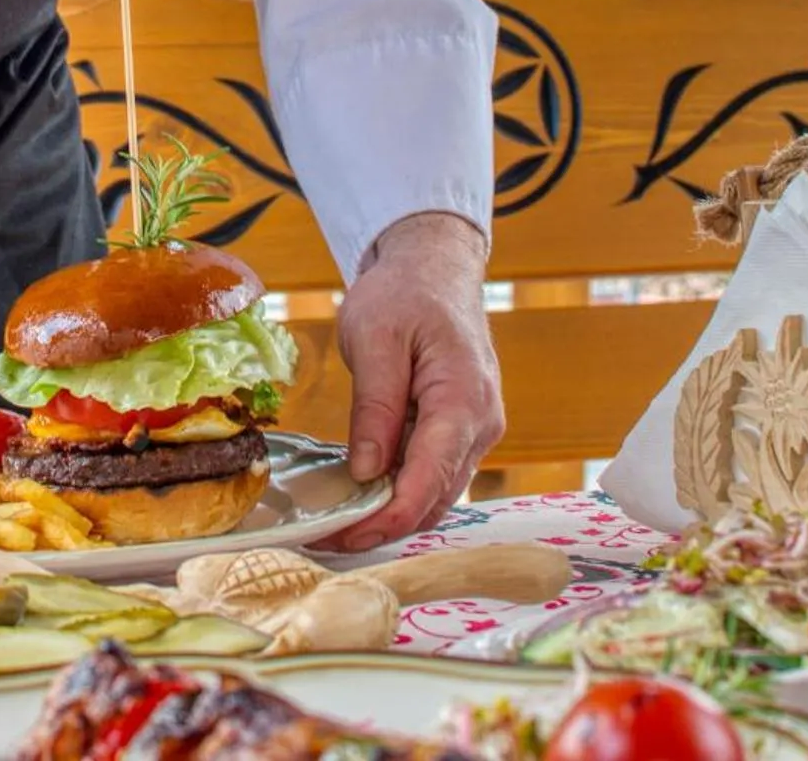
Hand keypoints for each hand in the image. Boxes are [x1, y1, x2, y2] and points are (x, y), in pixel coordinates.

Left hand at [326, 212, 502, 551]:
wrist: (435, 268)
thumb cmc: (405, 293)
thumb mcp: (376, 339)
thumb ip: (375, 407)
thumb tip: (366, 471)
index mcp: (464, 400)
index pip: (430, 478)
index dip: (388, 517)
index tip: (345, 535)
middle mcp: (481, 424)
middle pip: (435, 497)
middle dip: (383, 525)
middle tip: (325, 539)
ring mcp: (476, 430)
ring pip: (436, 492)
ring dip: (391, 514)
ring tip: (336, 525)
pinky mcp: (461, 430)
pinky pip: (433, 473)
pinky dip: (400, 491)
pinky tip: (361, 496)